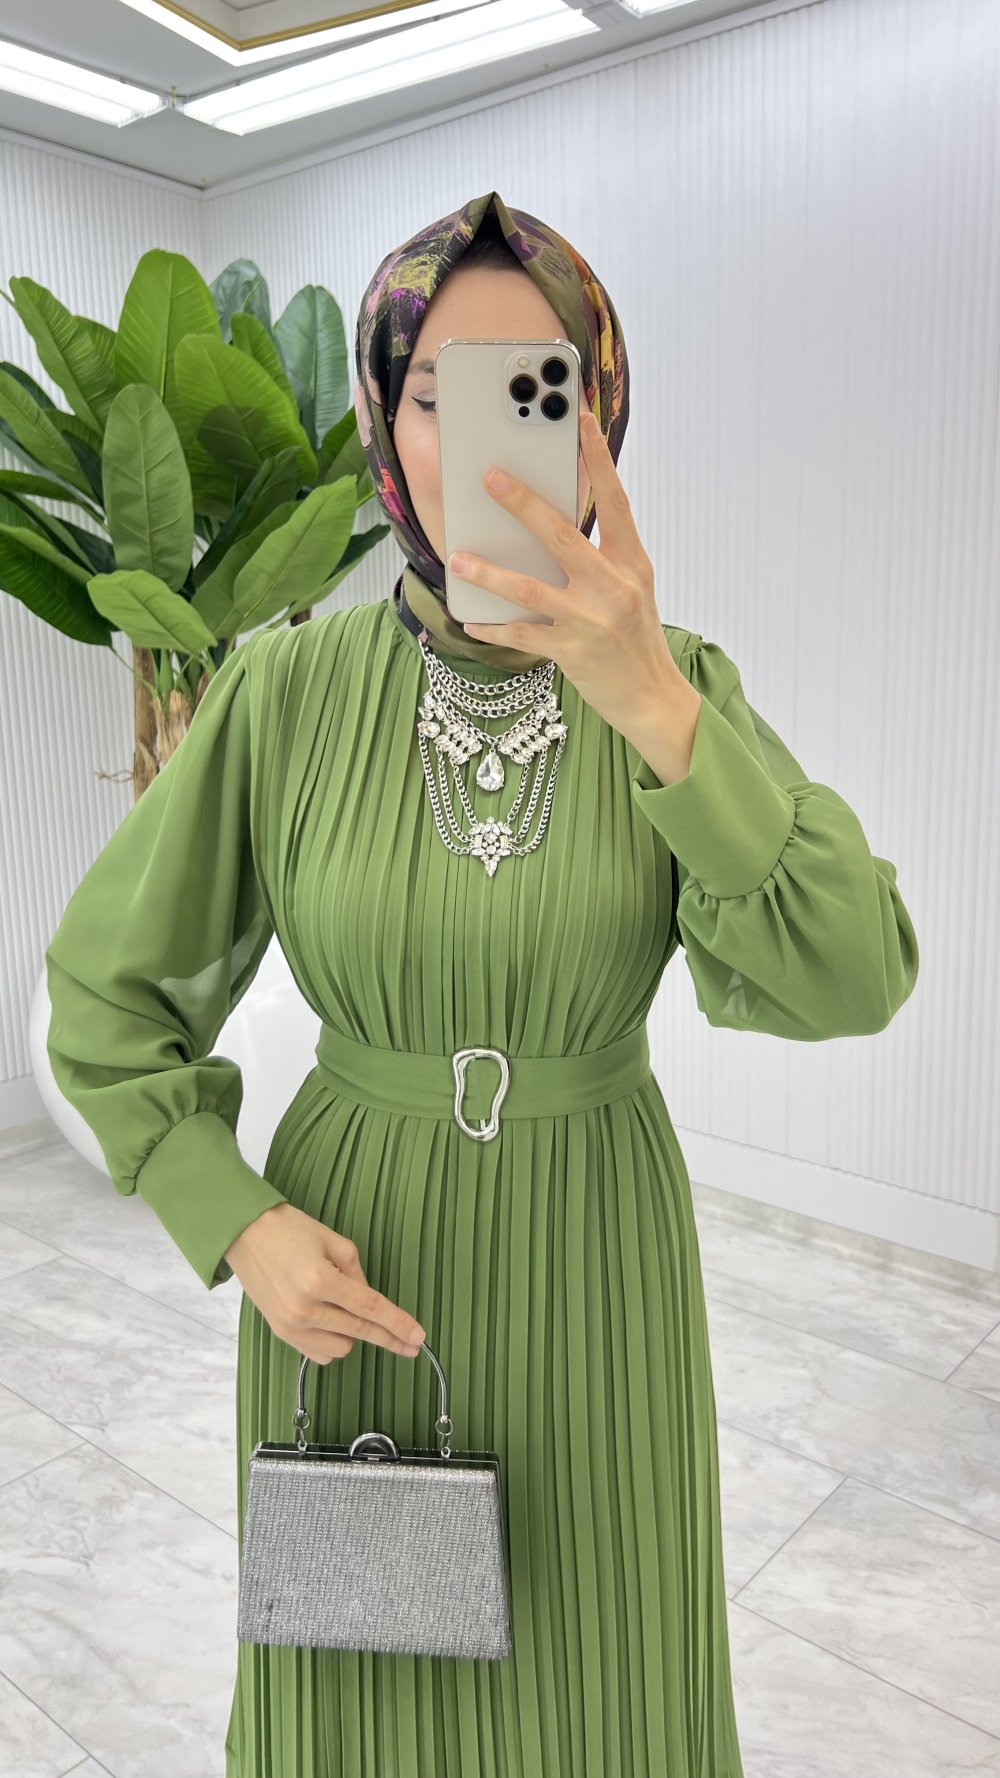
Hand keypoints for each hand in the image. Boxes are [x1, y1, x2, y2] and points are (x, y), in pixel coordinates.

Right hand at [225, 1202, 425, 1365]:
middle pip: (359, 1333)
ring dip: (353, 1334)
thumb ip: (358, 1275)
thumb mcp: (334, 1241)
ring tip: (344, 1307)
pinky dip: (332, 1341)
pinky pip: (319, 1353)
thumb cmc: (288, 1229)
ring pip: (341, 1348)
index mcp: (320, 1280)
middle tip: (411, 1343)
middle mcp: (304, 1309)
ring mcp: (290, 1325)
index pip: (369, 1308)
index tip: (418, 1337)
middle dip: (388, 1337)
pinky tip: (331, 1321)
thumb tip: (372, 1302)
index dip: (398, 1324)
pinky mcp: (280, 1333)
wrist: (244, 1233)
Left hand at [450, 411, 690, 738]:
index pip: (615, 500)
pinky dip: (494, 629)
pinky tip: (472, 621)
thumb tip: (556, 526)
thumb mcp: (632, 588)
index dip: (598, 459)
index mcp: (631, 563)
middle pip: (561, 535)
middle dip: (522, 503)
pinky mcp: (571, 651)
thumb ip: (602, 556)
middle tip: (491, 477)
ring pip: (529, 587)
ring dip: (490, 572)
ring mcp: (591, 620)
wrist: (653, 699)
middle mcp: (613, 586)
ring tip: (460, 559)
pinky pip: (522, 635)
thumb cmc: (636, 639)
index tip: (582, 420)